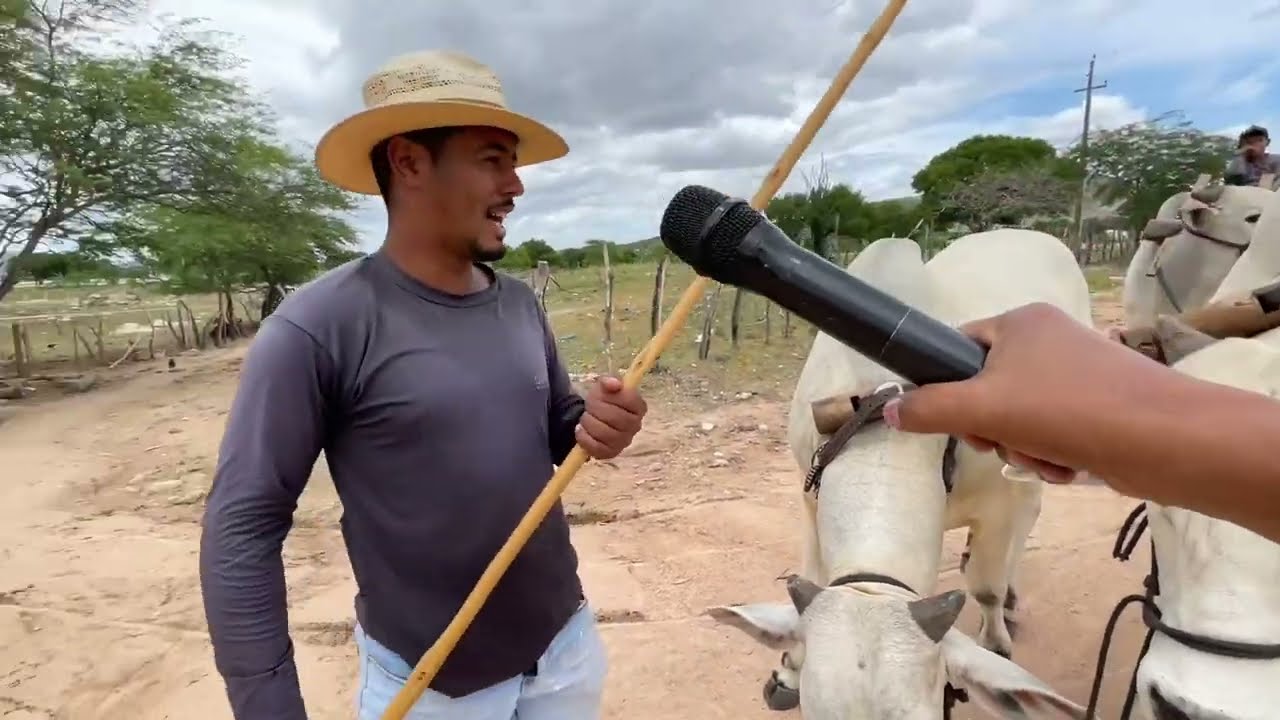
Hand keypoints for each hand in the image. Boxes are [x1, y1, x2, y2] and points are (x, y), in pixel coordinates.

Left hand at [575, 375, 646, 459]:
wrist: (592, 418)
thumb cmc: (603, 400)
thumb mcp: (604, 386)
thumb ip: (608, 381)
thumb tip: (614, 384)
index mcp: (638, 407)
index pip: (630, 399)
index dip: (611, 396)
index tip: (602, 394)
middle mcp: (636, 426)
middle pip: (616, 417)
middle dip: (596, 409)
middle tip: (590, 406)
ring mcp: (624, 442)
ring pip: (605, 433)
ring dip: (589, 423)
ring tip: (585, 418)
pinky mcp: (611, 453)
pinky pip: (596, 448)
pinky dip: (584, 437)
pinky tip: (581, 430)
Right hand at [881, 302, 1169, 489]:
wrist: (1161, 438)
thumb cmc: (1065, 409)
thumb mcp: (982, 408)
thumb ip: (927, 408)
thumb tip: (888, 410)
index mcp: (1020, 322)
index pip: (960, 347)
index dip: (948, 386)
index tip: (957, 420)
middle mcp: (1048, 339)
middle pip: (988, 388)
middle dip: (991, 428)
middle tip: (1000, 442)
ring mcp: (1076, 372)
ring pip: (1019, 416)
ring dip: (1021, 447)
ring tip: (1042, 458)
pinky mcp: (1099, 406)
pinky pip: (1052, 430)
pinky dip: (1051, 453)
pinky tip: (1066, 466)